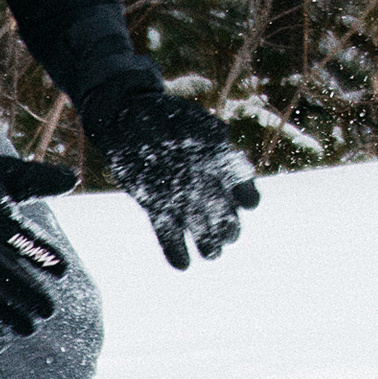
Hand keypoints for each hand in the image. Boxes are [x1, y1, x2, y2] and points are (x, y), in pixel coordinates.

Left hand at [87, 86, 258, 270]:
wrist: (129, 119)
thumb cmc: (163, 114)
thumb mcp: (184, 115)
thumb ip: (202, 126)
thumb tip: (222, 135)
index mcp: (216, 160)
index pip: (239, 181)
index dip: (246, 193)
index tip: (248, 202)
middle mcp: (203, 183)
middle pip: (223, 210)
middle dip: (229, 225)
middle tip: (229, 236)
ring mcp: (180, 197)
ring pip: (199, 225)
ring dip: (207, 242)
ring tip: (211, 254)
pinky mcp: (157, 207)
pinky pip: (168, 231)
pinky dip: (175, 249)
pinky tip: (182, 264)